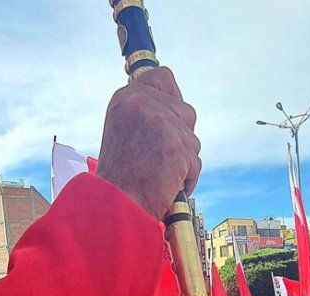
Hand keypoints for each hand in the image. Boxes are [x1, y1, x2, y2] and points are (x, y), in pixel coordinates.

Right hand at [97, 67, 200, 220]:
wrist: (114, 205)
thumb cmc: (120, 176)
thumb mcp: (123, 131)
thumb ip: (145, 113)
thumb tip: (175, 104)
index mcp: (126, 98)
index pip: (163, 76)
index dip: (173, 95)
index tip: (172, 114)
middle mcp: (142, 103)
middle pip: (185, 111)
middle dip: (180, 136)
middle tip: (159, 158)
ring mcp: (160, 122)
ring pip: (192, 138)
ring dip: (183, 160)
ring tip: (159, 174)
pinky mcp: (176, 146)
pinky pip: (195, 162)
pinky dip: (187, 178)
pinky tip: (167, 186)